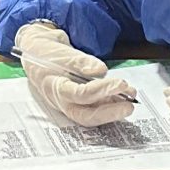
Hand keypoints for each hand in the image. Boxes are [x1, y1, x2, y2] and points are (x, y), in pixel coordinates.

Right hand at [15, 22, 136, 126]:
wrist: (38, 54)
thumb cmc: (49, 54)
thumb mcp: (63, 53)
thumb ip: (82, 62)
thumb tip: (100, 71)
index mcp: (55, 88)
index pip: (79, 95)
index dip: (102, 91)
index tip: (120, 83)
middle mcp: (62, 102)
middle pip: (86, 116)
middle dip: (110, 113)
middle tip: (130, 104)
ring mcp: (70, 105)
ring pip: (92, 115)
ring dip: (114, 109)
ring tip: (131, 96)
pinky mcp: (79, 104)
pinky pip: (95, 110)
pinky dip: (111, 105)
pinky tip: (124, 97)